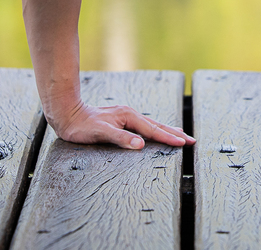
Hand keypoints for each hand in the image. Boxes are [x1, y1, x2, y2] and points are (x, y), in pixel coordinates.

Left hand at [50, 100, 194, 149]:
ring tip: (180, 135)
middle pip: (157, 125)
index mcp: (128, 117)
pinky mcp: (122, 120)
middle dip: (175, 133)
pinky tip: (156, 133)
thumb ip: (121, 139)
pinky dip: (156, 129)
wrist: (68, 114)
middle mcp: (130, 115)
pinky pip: (144, 126)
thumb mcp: (100, 133)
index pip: (153, 130)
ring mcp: (126, 117)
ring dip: (167, 130)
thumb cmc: (82, 126)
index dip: (169, 138)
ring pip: (152, 125)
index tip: (184, 143)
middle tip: (192, 140)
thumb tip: (141, 145)